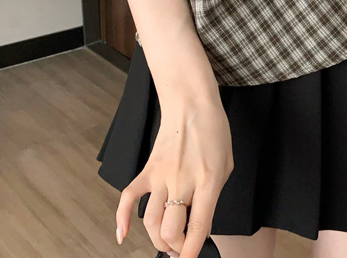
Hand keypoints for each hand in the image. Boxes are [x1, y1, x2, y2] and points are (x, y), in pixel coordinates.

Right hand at [114, 81, 233, 257]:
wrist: (192, 103)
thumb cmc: (214, 131)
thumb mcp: (226, 164)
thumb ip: (214, 195)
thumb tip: (201, 224)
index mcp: (207, 180)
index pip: (197, 226)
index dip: (192, 251)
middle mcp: (183, 181)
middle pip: (170, 230)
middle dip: (176, 247)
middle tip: (181, 249)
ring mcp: (162, 175)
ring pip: (150, 221)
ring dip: (157, 239)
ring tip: (167, 243)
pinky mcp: (147, 169)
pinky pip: (127, 197)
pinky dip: (120, 218)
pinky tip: (121, 235)